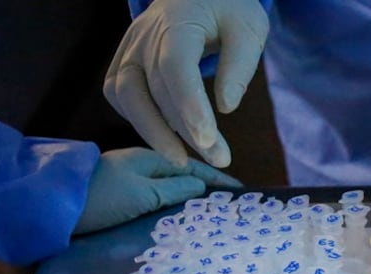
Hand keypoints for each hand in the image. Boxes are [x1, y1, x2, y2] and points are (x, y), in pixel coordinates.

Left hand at [75, 147, 240, 234]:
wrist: (48, 206)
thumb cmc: (98, 198)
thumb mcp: (141, 194)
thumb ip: (174, 189)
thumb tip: (202, 186)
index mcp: (148, 158)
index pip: (193, 165)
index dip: (218, 178)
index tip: (242, 192)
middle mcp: (138, 166)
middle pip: (181, 175)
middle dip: (206, 189)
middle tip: (230, 207)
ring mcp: (125, 180)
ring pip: (166, 188)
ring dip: (187, 198)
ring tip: (209, 216)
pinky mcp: (115, 197)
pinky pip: (152, 198)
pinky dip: (169, 206)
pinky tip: (175, 218)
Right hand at [103, 0, 269, 167]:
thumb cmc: (226, 10)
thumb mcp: (249, 27)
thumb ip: (240, 64)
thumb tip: (226, 108)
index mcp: (178, 20)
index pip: (176, 65)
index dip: (189, 104)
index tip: (209, 139)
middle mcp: (145, 35)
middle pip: (158, 89)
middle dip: (187, 130)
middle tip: (218, 158)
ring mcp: (128, 49)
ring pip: (129, 97)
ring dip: (156, 134)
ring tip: (185, 161)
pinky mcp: (122, 65)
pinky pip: (121, 98)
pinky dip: (141, 121)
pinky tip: (167, 138)